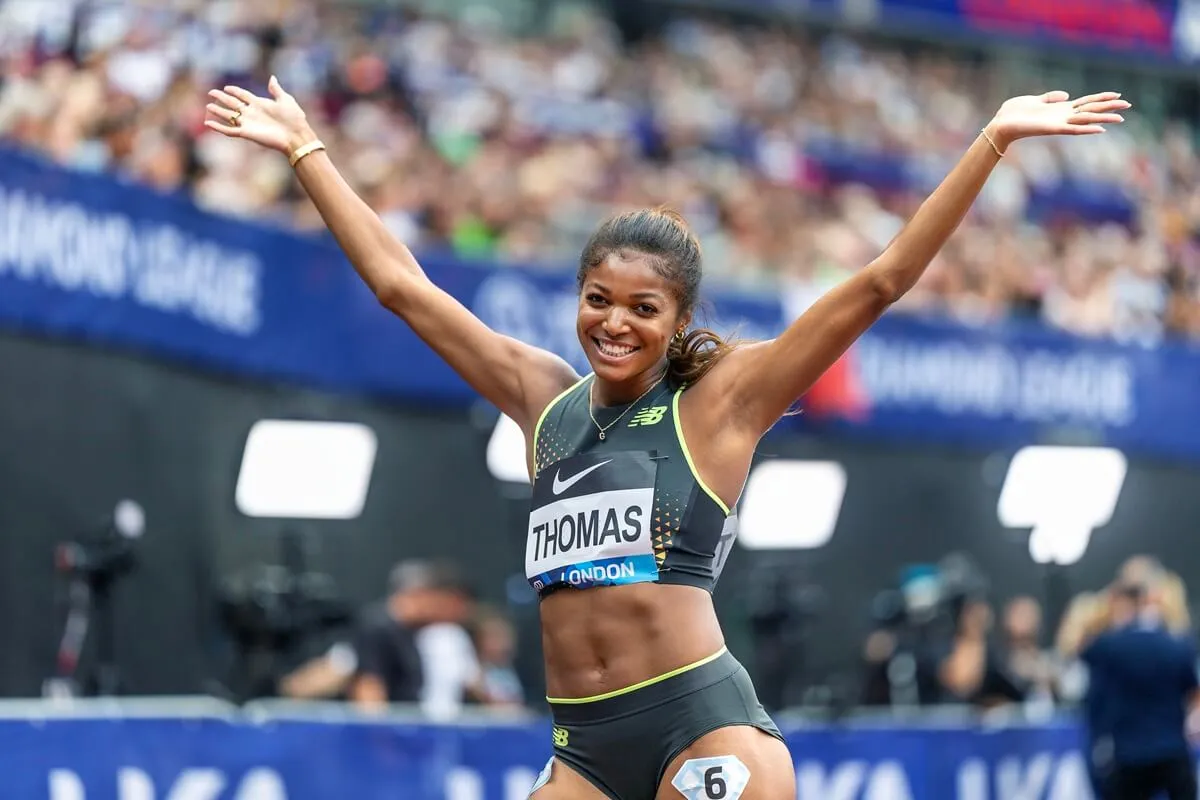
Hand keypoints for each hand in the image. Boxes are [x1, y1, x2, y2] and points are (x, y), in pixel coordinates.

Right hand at [205, 76, 315, 154]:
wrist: (296, 135)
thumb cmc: (294, 118)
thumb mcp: (286, 100)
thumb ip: (276, 89)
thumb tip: (272, 77)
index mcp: (260, 104)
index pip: (243, 95)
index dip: (235, 91)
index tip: (226, 87)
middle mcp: (252, 113)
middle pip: (233, 103)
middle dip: (222, 98)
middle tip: (211, 92)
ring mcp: (248, 123)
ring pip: (229, 116)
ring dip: (218, 111)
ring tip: (208, 106)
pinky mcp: (246, 133)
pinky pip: (229, 130)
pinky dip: (219, 128)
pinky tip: (208, 124)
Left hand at [984, 90, 1129, 152]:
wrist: (1000, 124)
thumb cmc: (1014, 113)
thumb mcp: (1035, 100)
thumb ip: (1051, 97)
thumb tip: (1067, 94)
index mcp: (1060, 109)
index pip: (1086, 102)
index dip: (1101, 98)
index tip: (1118, 94)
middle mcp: (1063, 116)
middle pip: (1091, 109)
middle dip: (1109, 107)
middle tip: (1128, 106)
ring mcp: (1059, 123)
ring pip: (1087, 120)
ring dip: (1103, 118)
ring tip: (1121, 118)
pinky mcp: (1053, 129)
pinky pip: (1073, 129)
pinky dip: (1087, 129)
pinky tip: (1100, 129)